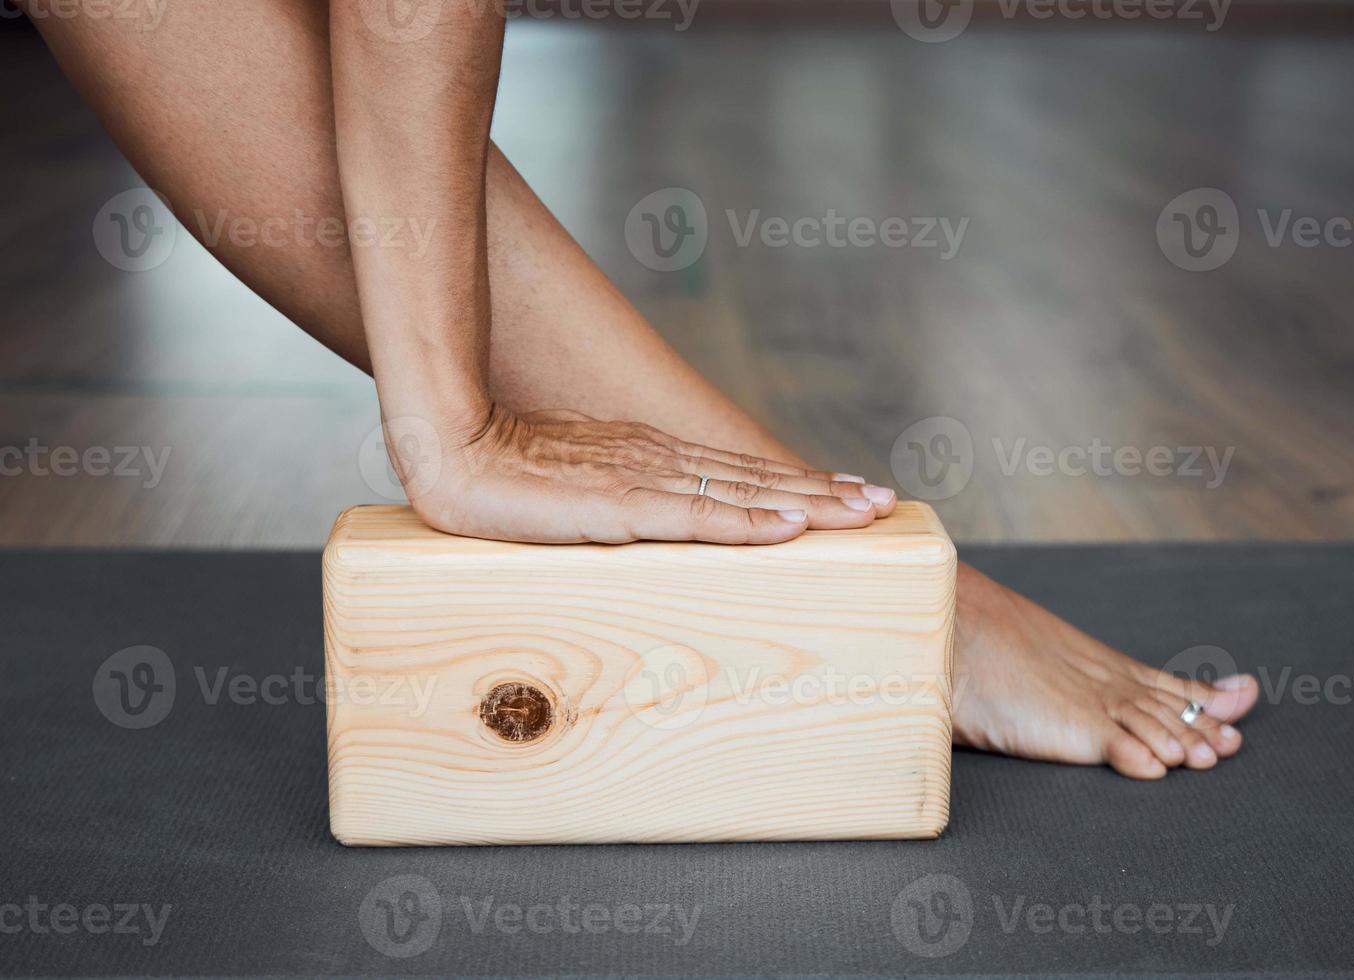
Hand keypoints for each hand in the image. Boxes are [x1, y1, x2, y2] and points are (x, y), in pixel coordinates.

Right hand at [385, 406, 897, 544]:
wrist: (449, 450)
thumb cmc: (499, 474)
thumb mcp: (574, 492)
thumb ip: (615, 505)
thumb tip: (645, 526)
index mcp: (649, 456)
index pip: (738, 473)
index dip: (796, 483)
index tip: (847, 493)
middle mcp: (659, 460)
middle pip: (757, 478)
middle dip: (825, 491)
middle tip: (882, 500)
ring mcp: (643, 478)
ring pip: (743, 493)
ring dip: (809, 503)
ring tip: (863, 512)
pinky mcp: (619, 504)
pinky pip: (698, 517)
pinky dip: (749, 522)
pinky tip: (790, 528)